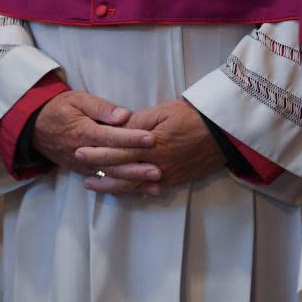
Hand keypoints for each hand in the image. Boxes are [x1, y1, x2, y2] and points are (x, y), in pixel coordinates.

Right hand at [32, 91, 156, 176]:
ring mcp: (82, 165)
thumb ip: (101, 107)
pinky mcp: (83, 171)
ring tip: (155, 184)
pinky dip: (123, 186)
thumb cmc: (59, 109)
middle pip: (113, 162)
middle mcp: (83, 152)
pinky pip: (105, 181)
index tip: (151, 138)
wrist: (34, 128)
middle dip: (136, 167)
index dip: (131, 138)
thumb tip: (124, 115)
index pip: (110, 137)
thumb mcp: (77, 99)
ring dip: (133, 181)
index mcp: (83, 131)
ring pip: (111, 176)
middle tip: (158, 169)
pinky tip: (141, 189)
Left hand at [75, 99, 225, 194]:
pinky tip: (121, 190)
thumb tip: (118, 127)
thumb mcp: (163, 111)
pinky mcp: (176, 179)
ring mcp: (166, 174)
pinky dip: (133, 190)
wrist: (223, 132)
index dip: (98, 152)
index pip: (118, 150)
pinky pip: (149, 188)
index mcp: (151, 145)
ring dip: (111, 185)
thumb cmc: (192, 116)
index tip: (80, 150)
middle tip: (78, 167)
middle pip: (121, 168)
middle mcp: (156, 163)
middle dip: (98, 168)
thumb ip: (138, 122)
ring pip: (133, 183)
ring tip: (92, 184)